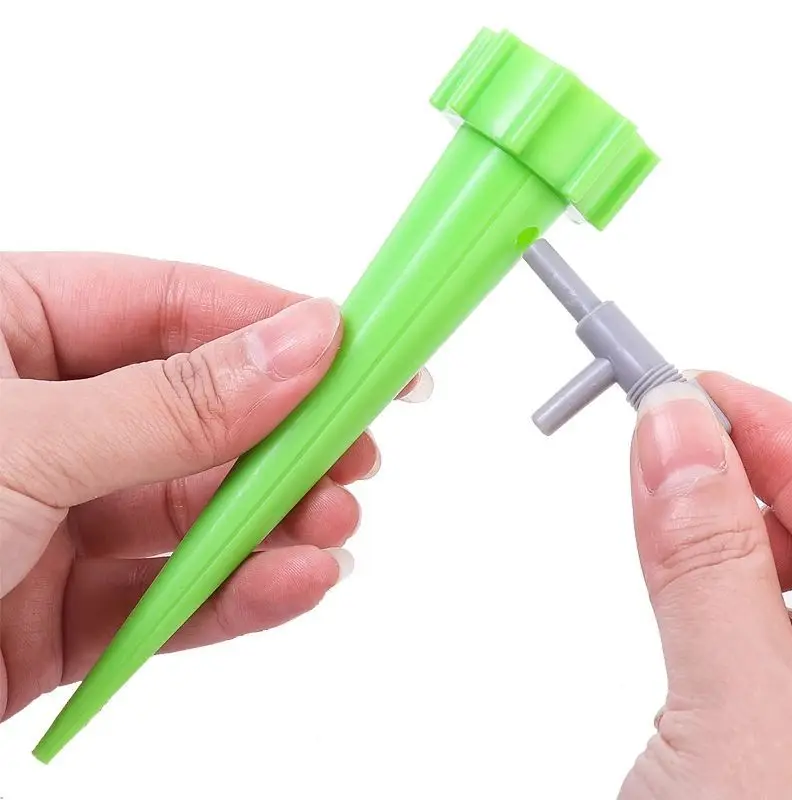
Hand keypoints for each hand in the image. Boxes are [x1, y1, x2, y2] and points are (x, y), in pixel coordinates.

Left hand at [0, 253, 431, 721]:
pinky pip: (168, 597)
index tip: (363, 349)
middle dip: (287, 437)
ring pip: (194, 511)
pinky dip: (236, 594)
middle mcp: (43, 418)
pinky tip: (298, 581)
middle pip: (201, 413)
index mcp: (9, 329)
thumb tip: (302, 341)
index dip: (279, 325)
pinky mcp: (64, 613)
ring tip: (335, 525)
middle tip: (361, 449)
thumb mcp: (21, 440)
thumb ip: (174, 401)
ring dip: (273, 522)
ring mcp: (57, 518)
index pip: (177, 307)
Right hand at [620, 373, 791, 798]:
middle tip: (652, 425)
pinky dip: (710, 573)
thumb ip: (706, 566)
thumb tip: (671, 433)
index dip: (763, 423)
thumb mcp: (735, 713)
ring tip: (660, 491)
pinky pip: (755, 608)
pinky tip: (687, 572)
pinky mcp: (779, 710)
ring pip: (780, 560)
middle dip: (736, 461)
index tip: (677, 387)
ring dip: (719, 516)